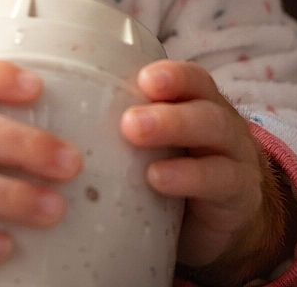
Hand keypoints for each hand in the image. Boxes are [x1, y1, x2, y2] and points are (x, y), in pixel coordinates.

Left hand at [120, 60, 296, 284]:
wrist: (223, 222)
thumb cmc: (174, 167)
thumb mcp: (153, 141)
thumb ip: (119, 119)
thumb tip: (58, 103)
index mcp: (197, 102)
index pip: (192, 79)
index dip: (172, 75)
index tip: (142, 79)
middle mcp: (220, 123)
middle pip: (203, 106)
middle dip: (166, 111)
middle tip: (128, 121)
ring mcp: (234, 158)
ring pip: (214, 134)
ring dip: (175, 133)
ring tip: (137, 141)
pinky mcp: (238, 196)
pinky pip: (220, 181)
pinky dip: (188, 177)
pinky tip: (157, 179)